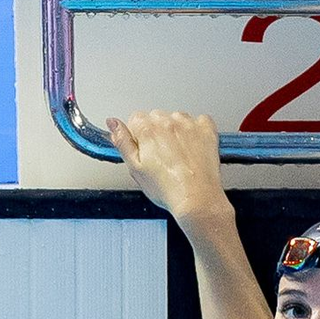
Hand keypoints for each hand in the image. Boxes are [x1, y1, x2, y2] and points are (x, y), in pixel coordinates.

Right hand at [107, 111, 229, 226]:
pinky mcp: (206, 131)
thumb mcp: (135, 168)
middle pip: (156, 118)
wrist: (197, 199)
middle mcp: (168, 121)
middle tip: (164, 158)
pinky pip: (201, 120)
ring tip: (180, 156)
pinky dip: (197, 130)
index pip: (135, 120)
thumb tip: (113, 123)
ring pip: (177, 119)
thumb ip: (122, 141)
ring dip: (177, 131)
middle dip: (157, 133)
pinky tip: (194, 147)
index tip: (146, 151)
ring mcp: (189, 125)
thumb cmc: (168, 189)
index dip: (139, 138)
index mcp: (147, 129)